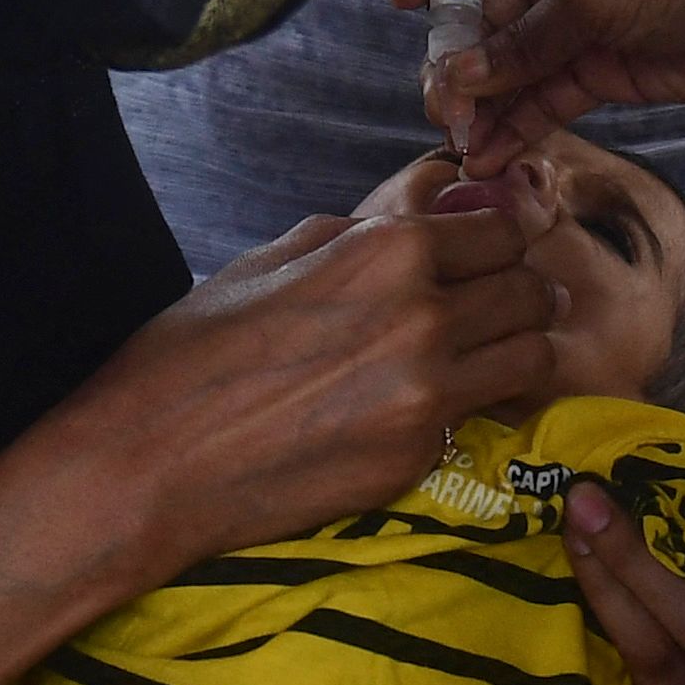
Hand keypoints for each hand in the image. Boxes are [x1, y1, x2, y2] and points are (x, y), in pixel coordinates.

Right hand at [60, 207, 562, 572]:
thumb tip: (419, 222)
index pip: (499, 233)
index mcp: (387, 251)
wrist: (152, 462)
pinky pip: (480, 416)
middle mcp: (425, 316)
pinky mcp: (420, 455)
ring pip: (533, 357)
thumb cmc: (194, 353)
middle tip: (500, 307)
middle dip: (521, 293)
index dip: (493, 244)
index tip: (484, 259)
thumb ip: (359, 238)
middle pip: (530, 292)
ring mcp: (430, 393)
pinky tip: (434, 404)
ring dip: (519, 350)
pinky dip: (472, 406)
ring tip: (491, 355)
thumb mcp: (273, 259)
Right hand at [397, 0, 684, 170]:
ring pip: (506, 65)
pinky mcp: (599, 68)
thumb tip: (456, 80)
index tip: (405, 7)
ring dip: (481, 106)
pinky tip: (491, 156)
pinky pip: (542, 98)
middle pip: (475, 14)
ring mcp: (572, 21)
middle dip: (453, 63)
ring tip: (463, 146)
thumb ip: (524, 42)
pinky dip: (517, 126)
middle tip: (444, 111)